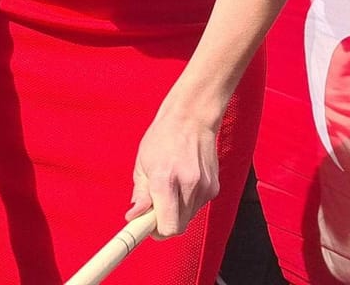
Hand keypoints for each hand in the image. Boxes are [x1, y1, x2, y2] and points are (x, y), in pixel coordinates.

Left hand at [127, 103, 220, 237]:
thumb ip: (140, 194)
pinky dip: (187, 202)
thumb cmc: (164, 136)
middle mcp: (188, 186)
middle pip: (177, 227)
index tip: (145, 228)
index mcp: (165, 179)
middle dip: (164, 222)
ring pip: (187, 218)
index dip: (154, 232)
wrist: (192, 117)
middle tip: (155, 207)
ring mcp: (204, 188)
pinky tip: (182, 181)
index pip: (166, 227)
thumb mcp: (143, 163)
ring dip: (176, 211)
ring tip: (170, 187)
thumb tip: (134, 216)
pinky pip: (197, 207)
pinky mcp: (214, 188)